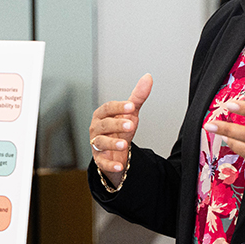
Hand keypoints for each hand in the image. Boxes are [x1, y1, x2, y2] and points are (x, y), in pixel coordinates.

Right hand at [89, 73, 152, 187]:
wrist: (116, 150)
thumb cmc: (120, 128)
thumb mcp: (130, 112)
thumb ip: (138, 96)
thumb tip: (148, 77)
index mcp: (102, 114)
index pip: (108, 108)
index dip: (119, 107)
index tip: (131, 106)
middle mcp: (97, 128)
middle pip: (104, 125)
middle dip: (116, 124)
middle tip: (131, 124)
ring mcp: (96, 144)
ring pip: (101, 142)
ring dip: (112, 143)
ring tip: (124, 144)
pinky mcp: (99, 160)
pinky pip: (102, 163)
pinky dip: (110, 165)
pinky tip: (120, 166)